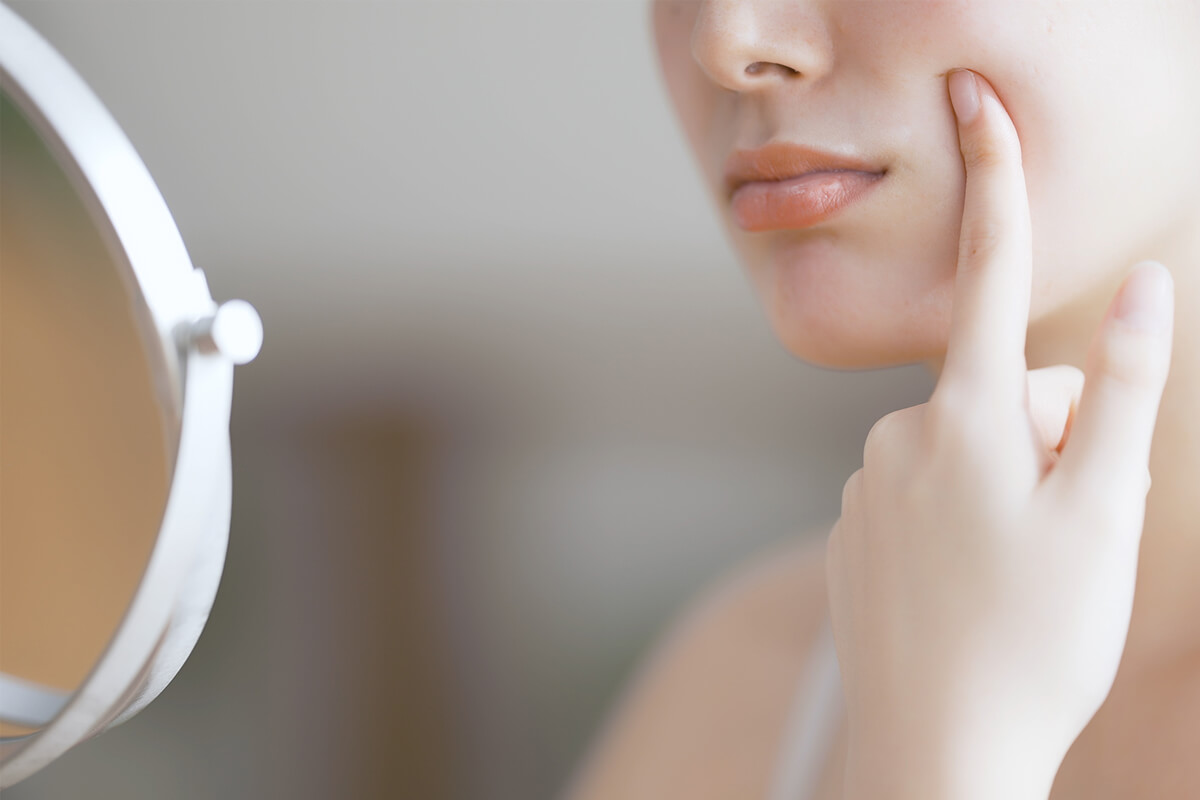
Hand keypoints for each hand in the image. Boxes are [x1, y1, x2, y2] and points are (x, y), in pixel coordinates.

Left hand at [826, 69, 1174, 798]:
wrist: (939, 747)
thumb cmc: (1039, 636)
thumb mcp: (1100, 511)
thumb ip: (1116, 392)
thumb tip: (1143, 287)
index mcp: (966, 418)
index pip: (988, 274)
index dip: (995, 183)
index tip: (975, 102)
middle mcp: (899, 435)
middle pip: (1002, 394)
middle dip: (1048, 437)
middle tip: (1066, 533)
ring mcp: (868, 485)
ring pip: (964, 452)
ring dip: (1006, 487)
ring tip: (1015, 573)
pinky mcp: (852, 529)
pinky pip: (922, 497)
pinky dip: (958, 523)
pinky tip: (967, 588)